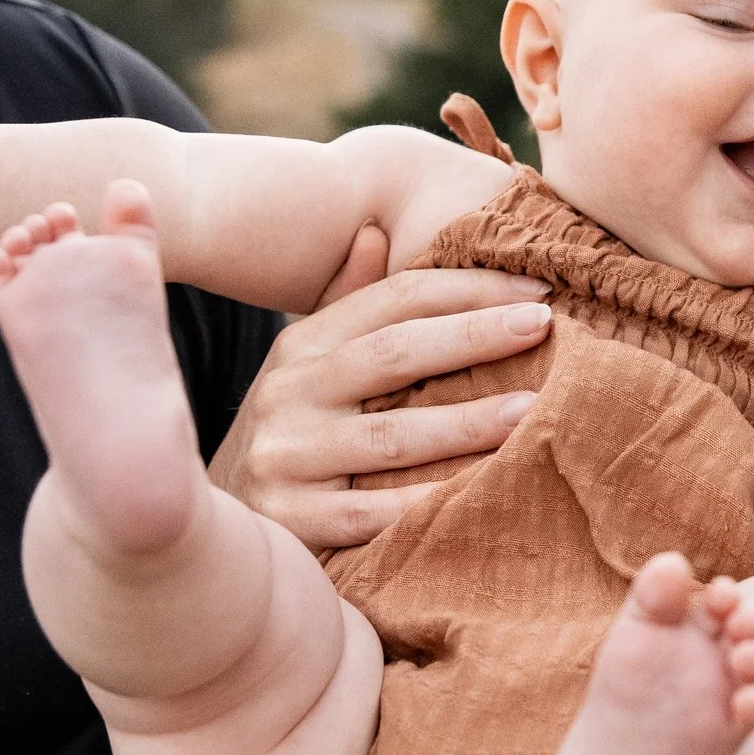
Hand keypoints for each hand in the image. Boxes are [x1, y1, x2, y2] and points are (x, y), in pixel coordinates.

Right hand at [207, 250, 554, 550]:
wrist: (210, 522)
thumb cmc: (291, 434)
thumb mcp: (306, 364)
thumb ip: (347, 303)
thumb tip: (376, 230)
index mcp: (302, 346)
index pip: (393, 301)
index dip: (466, 289)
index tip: (536, 288)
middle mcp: (289, 394)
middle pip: (393, 355)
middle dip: (473, 336)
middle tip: (543, 325)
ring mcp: (287, 459)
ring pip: (391, 438)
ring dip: (466, 423)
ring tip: (532, 411)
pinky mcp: (294, 524)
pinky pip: (374, 514)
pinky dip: (430, 502)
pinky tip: (484, 493)